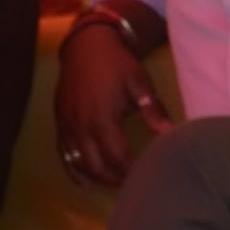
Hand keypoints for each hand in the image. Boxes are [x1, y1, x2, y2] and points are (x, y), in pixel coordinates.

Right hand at [56, 17, 163, 189]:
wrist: (86, 45)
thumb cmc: (117, 63)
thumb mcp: (140, 82)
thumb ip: (153, 109)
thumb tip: (170, 132)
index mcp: (102, 118)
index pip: (117, 157)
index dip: (130, 171)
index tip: (144, 178)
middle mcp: (81, 127)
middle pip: (97, 166)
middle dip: (114, 179)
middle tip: (132, 184)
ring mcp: (67, 126)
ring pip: (79, 163)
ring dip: (96, 177)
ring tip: (115, 183)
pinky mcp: (59, 122)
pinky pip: (63, 154)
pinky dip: (74, 170)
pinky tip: (84, 182)